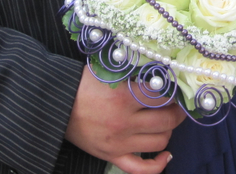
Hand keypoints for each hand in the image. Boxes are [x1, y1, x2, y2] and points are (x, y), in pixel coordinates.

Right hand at [65, 65, 186, 173]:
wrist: (56, 104)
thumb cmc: (82, 84)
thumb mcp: (109, 72)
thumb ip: (134, 73)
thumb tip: (161, 72)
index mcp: (124, 98)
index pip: (163, 96)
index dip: (175, 91)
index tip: (177, 87)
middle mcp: (124, 123)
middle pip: (166, 121)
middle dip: (177, 111)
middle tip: (178, 104)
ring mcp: (119, 143)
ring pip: (159, 142)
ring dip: (169, 131)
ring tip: (168, 121)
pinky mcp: (111, 156)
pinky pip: (140, 169)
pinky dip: (158, 165)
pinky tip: (166, 154)